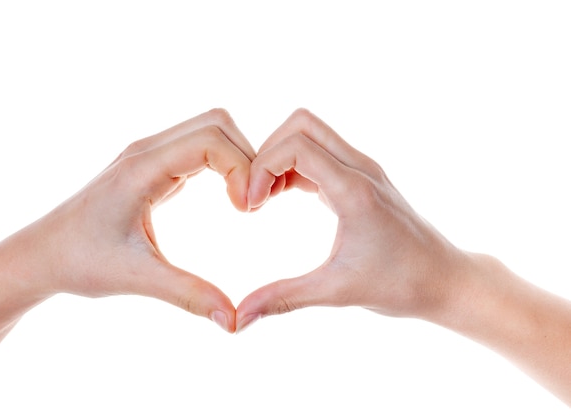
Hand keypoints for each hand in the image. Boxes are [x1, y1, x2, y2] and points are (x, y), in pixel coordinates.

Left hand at [23, 108, 254, 331]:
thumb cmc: (80, 262)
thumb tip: (234, 322)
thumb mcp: (137, 278)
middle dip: (246, 157)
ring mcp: (149, 155)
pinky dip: (223, 164)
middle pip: (217, 123)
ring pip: (210, 129)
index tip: (247, 211)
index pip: (211, 140)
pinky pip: (199, 147)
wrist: (43, 254)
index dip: (242, 169)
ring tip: (242, 202)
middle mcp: (146, 151)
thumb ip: (189, 295)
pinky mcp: (153, 166)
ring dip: (236, 158)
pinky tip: (227, 198)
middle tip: (250, 205)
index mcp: (142, 169)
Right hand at [236, 109, 474, 330]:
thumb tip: (240, 316)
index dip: (262, 168)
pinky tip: (282, 197)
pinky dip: (294, 167)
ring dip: (280, 158)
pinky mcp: (361, 179)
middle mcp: (360, 169)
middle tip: (255, 194)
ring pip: (310, 134)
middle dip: (267, 152)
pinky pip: (319, 153)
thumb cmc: (401, 285)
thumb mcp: (337, 291)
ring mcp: (362, 170)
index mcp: (354, 189)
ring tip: (264, 198)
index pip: (296, 146)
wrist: (445, 280)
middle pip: (302, 124)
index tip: (251, 205)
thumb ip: (284, 299)